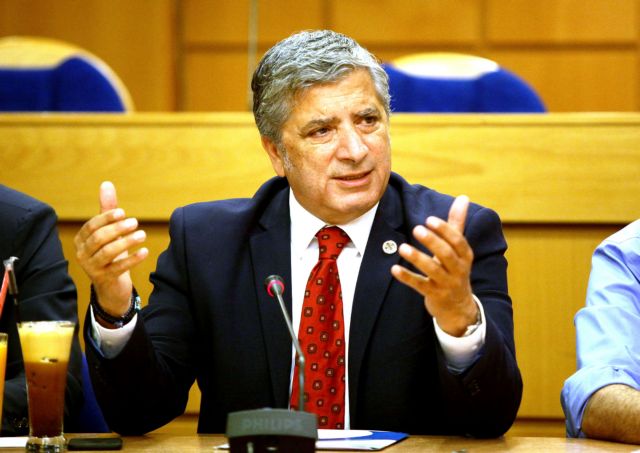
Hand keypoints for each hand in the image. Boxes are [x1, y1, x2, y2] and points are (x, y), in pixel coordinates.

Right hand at [74, 181, 147, 317]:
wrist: (111, 285)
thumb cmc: (110, 253)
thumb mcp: (109, 231)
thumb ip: (107, 209)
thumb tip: (106, 183)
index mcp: (81, 240)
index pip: (91, 226)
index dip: (106, 219)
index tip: (123, 212)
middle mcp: (82, 254)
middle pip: (98, 239)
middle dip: (117, 229)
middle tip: (135, 222)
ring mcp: (92, 268)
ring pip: (107, 253)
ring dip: (126, 242)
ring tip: (143, 235)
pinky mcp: (104, 280)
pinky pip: (118, 268)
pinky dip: (132, 259)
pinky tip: (145, 252)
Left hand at [391, 195, 476, 335]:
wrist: (458, 307)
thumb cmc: (455, 269)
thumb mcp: (459, 249)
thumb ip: (457, 223)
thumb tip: (463, 197)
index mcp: (465, 256)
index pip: (458, 241)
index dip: (445, 230)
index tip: (430, 219)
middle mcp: (458, 270)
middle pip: (447, 255)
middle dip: (433, 242)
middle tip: (417, 229)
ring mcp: (446, 284)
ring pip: (433, 271)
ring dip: (418, 258)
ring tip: (403, 247)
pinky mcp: (434, 295)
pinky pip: (419, 286)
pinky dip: (407, 277)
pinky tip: (394, 268)